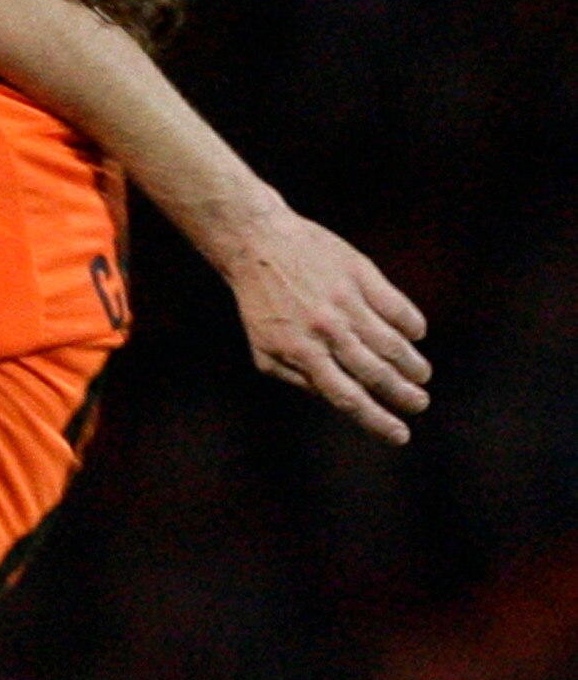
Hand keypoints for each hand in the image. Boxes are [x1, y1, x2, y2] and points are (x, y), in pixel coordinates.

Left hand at [223, 207, 430, 444]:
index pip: (347, 398)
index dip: (377, 420)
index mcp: (302, 354)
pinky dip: (411, 324)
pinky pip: (396, 305)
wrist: (259, 245)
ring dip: (412, 364)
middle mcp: (327, 331)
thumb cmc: (261, 304)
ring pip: (392, 342)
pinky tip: (416, 335)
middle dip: (403, 395)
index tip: (400, 435)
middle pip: (376, 373)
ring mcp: (346, 301)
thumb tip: (335, 399)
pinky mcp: (361, 274)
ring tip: (421, 375)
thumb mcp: (264, 351)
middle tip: (420, 404)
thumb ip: (298, 379)